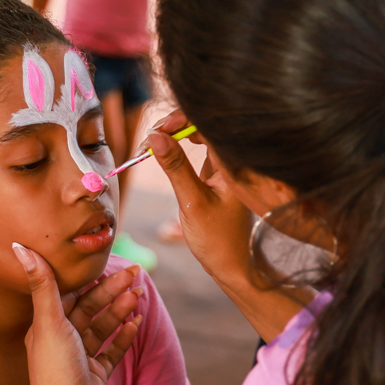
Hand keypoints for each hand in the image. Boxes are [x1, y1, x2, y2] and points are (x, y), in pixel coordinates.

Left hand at [14, 243, 126, 384]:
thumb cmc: (56, 370)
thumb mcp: (49, 323)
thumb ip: (42, 284)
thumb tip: (19, 246)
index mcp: (44, 328)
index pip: (69, 295)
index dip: (90, 279)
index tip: (110, 263)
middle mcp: (60, 341)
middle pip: (89, 308)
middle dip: (112, 291)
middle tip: (137, 274)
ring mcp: (78, 358)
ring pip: (102, 326)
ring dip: (120, 310)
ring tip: (139, 297)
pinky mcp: (94, 374)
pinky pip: (111, 349)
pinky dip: (123, 335)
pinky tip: (136, 324)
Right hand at [146, 111, 255, 289]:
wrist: (233, 265)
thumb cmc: (217, 238)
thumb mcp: (191, 201)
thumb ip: (175, 166)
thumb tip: (156, 135)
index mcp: (234, 162)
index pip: (209, 123)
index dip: (181, 119)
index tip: (157, 130)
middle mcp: (233, 160)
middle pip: (203, 126)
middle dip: (174, 126)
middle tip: (149, 139)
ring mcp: (225, 166)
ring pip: (199, 137)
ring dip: (174, 137)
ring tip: (150, 147)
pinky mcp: (217, 174)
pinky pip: (198, 151)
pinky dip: (179, 149)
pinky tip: (162, 154)